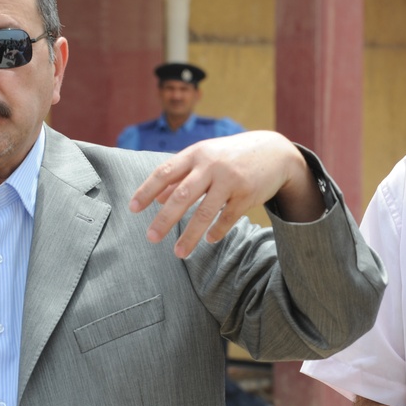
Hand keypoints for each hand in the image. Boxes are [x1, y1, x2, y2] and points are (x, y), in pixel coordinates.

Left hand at [129, 131, 325, 257]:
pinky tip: (208, 240)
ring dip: (190, 235)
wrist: (274, 152)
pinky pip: (228, 218)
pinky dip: (216, 231)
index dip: (146, 191)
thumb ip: (180, 176)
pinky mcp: (247, 194)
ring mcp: (230, 180)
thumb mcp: (205, 158)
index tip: (132, 209)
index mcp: (196, 154)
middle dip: (165, 219)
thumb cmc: (231, 156)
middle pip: (182, 195)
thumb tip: (155, 198)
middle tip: (150, 238)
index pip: (164, 172)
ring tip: (178, 253)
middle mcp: (211, 165)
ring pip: (205, 212)